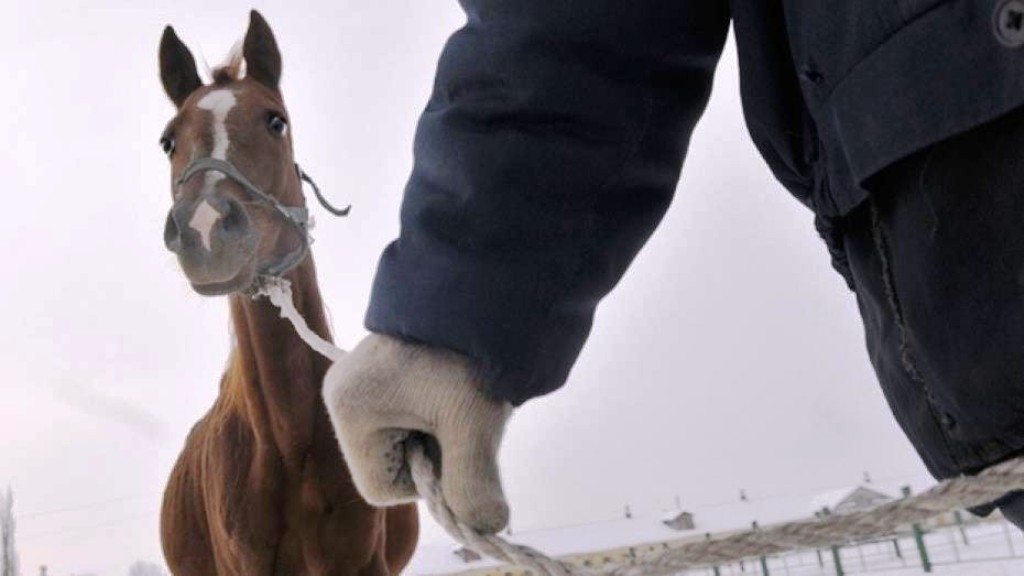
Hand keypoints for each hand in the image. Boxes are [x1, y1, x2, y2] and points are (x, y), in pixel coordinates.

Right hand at [322, 333, 512, 532]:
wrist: (481, 284)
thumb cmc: (469, 350)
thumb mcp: (475, 422)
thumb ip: (474, 483)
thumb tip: (488, 525)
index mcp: (349, 410)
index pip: (383, 489)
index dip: (427, 481)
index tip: (458, 442)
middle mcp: (342, 395)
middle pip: (390, 464)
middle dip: (434, 453)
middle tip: (465, 414)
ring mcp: (357, 379)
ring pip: (400, 440)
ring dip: (438, 431)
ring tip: (461, 395)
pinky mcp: (377, 368)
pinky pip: (404, 413)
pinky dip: (435, 411)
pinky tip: (454, 385)